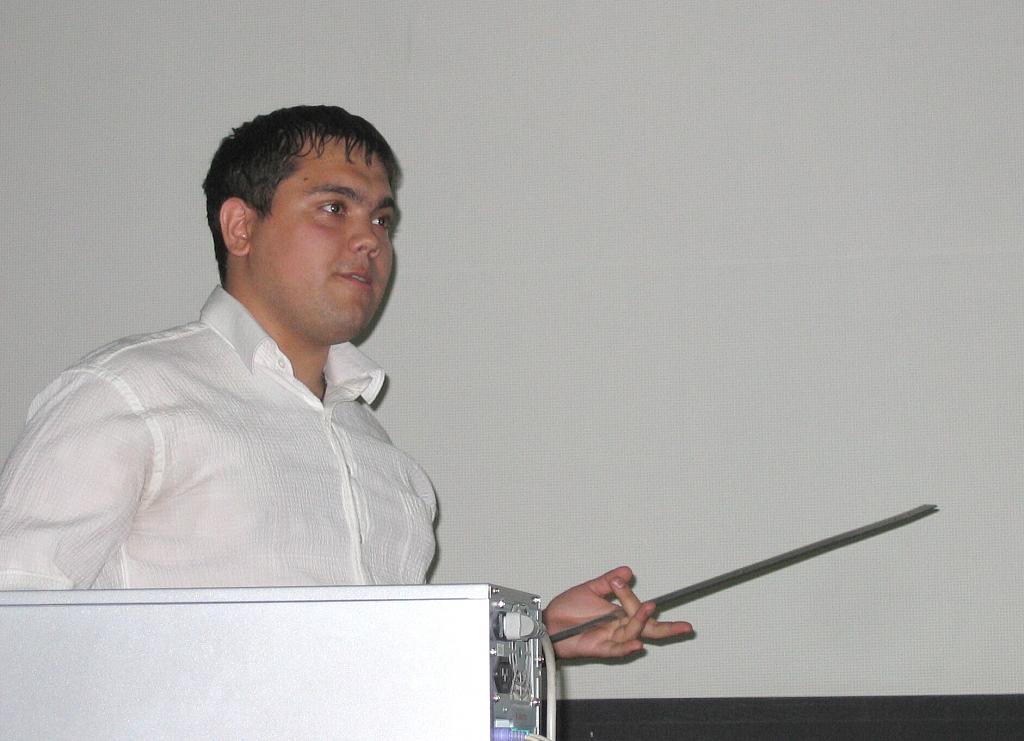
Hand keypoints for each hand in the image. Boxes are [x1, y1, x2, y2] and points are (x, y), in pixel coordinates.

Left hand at [542, 565, 692, 658]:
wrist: (547, 623)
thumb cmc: (566, 611)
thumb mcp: (589, 590)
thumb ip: (608, 582)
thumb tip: (626, 571)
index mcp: (617, 615)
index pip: (639, 610)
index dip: (642, 603)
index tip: (638, 589)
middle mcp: (616, 627)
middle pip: (647, 629)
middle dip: (668, 629)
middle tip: (686, 627)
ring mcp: (608, 638)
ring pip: (632, 633)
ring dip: (641, 622)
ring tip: (648, 609)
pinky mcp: (597, 648)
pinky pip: (615, 650)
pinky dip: (626, 647)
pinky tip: (637, 644)